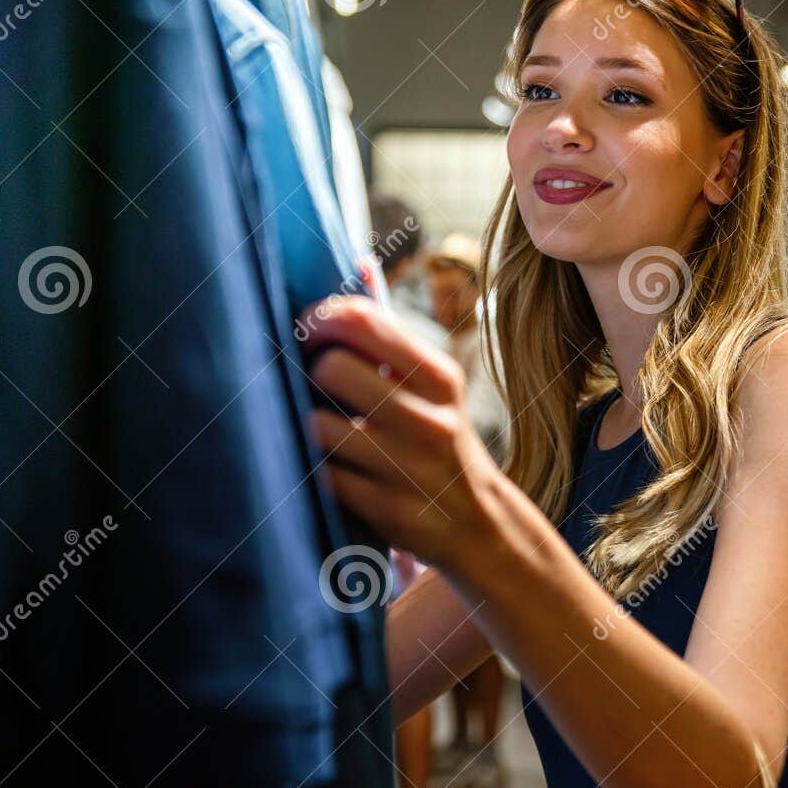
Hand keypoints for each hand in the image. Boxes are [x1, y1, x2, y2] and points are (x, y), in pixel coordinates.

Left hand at [299, 295, 504, 573]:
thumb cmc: (438, 441)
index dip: (320, 319)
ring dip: (310, 428)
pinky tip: (333, 469)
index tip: (308, 330)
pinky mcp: (388, 511)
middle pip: (333, 369)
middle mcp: (431, 418)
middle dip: (312, 376)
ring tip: (324, 432)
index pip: (362, 321)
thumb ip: (389, 335)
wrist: (478, 523)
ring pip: (320, 427)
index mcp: (439, 376)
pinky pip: (324, 476)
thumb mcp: (432, 386)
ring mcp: (410, 467)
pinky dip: (319, 470)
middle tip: (316, 387)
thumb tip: (357, 264)